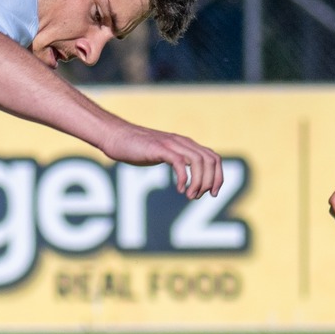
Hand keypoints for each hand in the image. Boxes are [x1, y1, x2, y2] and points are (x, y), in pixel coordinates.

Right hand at [99, 123, 222, 198]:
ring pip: (199, 162)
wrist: (116, 136)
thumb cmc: (136, 147)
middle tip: (199, 197)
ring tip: (189, 196)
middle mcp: (182, 142)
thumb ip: (175, 160)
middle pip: (210, 160)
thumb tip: (186, 175)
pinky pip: (180, 163)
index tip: (213, 194)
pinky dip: (184, 178)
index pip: (213, 157)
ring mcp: (171, 144)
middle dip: (211, 182)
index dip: (218, 176)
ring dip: (199, 182)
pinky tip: (179, 189)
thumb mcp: (162, 154)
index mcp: (185, 144)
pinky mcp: (160, 148)